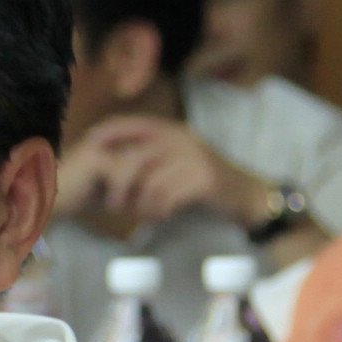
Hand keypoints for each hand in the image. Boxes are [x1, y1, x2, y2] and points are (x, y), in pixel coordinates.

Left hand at [61, 116, 270, 233]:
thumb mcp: (183, 163)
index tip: (91, 140)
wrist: (250, 196)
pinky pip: (167, 196)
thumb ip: (158, 160)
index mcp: (178, 132)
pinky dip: (160, 210)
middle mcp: (185, 140)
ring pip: (151, 181)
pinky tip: (162, 217)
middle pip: (138, 156)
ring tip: (145, 215)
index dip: (113, 129)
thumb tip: (120, 165)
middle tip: (114, 204)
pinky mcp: (203, 179)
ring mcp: (195, 158)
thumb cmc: (210, 184)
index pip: (139, 123)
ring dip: (142, 204)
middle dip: (121, 182)